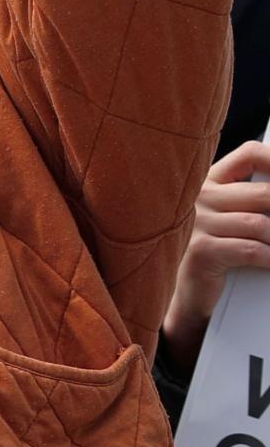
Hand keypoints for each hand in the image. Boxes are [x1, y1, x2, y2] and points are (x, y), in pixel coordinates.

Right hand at [162, 141, 269, 373]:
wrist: (185, 293)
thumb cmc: (214, 252)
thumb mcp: (227, 217)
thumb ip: (250, 198)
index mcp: (209, 182)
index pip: (250, 154)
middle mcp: (200, 197)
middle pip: (264, 192)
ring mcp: (197, 223)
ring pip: (260, 224)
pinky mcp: (201, 251)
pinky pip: (252, 250)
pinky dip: (269, 259)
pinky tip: (268, 262)